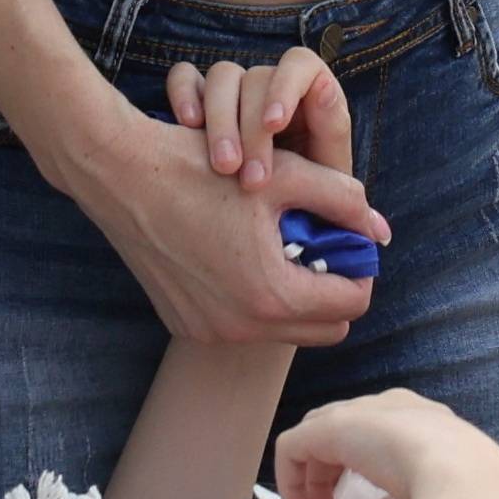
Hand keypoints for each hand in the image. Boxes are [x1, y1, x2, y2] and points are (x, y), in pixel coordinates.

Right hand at [66, 105, 388, 348]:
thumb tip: (379, 226)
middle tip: (318, 243)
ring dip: (293, 294)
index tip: (348, 239)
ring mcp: (210, 331)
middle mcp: (241, 328)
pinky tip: (238, 253)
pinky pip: (242, 325)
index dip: (359, 269)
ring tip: (277, 243)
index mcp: (272, 295)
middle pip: (323, 329)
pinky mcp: (185, 326)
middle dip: (331, 289)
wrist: (120, 174)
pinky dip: (253, 298)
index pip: (352, 305)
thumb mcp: (283, 174)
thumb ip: (341, 198)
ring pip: (283, 329)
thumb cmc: (201, 167)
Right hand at [164, 44, 357, 192]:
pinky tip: (188, 127)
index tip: (274, 124)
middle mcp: (269, 85)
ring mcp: (234, 90)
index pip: (298, 63)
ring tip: (223, 168)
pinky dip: (184, 94)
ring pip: (220, 77)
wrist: (267, 224)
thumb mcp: (326, 175)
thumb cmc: (307, 198)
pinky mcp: (200, 100)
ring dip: (220, 120)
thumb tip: (327, 100)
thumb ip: (331, 140)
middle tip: (251, 180)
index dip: (285, 86)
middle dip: (250, 127)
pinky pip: (184, 77)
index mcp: (308, 92)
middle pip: (255, 78)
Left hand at [276, 389, 498, 498]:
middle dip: (332, 480)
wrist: (466, 478)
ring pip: (316, 439)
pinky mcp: (332, 425)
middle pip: (343, 435)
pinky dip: (291, 484)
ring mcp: (361, 413)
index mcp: (425, 422)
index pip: (380, 439)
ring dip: (313, 486)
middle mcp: (392, 408)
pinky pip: (292, 447)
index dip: (363, 479)